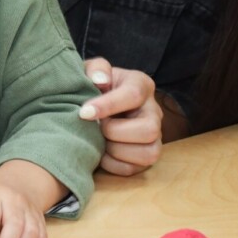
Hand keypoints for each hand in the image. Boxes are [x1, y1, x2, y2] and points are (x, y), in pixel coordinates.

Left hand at [79, 58, 162, 175]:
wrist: (90, 103)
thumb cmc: (91, 85)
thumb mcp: (91, 70)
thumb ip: (96, 68)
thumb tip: (100, 80)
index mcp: (141, 85)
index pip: (133, 95)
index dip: (107, 105)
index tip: (83, 113)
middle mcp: (153, 111)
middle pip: (149, 129)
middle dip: (115, 132)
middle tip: (94, 127)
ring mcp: (154, 136)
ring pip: (149, 153)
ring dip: (116, 150)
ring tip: (98, 140)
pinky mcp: (145, 154)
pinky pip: (135, 168)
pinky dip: (113, 164)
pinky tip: (100, 153)